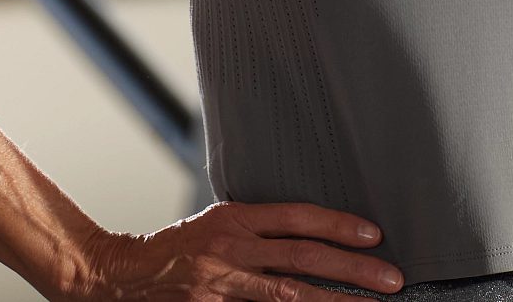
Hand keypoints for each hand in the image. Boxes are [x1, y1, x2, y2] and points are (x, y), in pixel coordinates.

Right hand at [78, 200, 401, 299]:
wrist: (120, 274)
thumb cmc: (176, 246)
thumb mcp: (218, 222)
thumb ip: (260, 228)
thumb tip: (312, 234)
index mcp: (236, 218)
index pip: (298, 218)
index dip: (338, 225)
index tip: (375, 235)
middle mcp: (231, 249)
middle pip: (303, 258)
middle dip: (353, 269)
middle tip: (392, 279)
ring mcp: (221, 285)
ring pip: (289, 295)